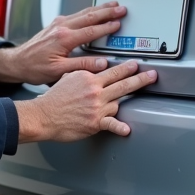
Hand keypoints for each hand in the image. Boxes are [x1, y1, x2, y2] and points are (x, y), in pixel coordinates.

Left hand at [0, 3, 127, 84]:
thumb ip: (81, 65)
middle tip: (121, 8)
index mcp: (64, 39)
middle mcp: (61, 27)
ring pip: (83, 12)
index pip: (91, 31)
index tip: (118, 24)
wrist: (17, 62)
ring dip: (99, 8)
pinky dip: (88, 11)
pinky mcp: (55, 24)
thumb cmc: (34, 67)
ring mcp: (57, 24)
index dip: (107, 27)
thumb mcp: (58, 71)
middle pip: (89, 16)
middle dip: (107, 11)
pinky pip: (76, 14)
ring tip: (112, 5)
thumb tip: (100, 64)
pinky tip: (93, 11)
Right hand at [16, 61, 156, 142]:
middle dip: (140, 78)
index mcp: (88, 78)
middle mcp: (95, 91)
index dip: (127, 68)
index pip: (112, 71)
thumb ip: (82, 74)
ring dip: (127, 101)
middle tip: (152, 75)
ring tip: (140, 97)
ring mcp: (96, 107)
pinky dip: (119, 127)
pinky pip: (111, 124)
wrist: (43, 115)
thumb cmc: (53, 99)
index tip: (136, 66)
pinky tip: (127, 129)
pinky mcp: (94, 122)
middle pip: (122, 83)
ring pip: (118, 102)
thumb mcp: (67, 77)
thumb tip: (92, 72)